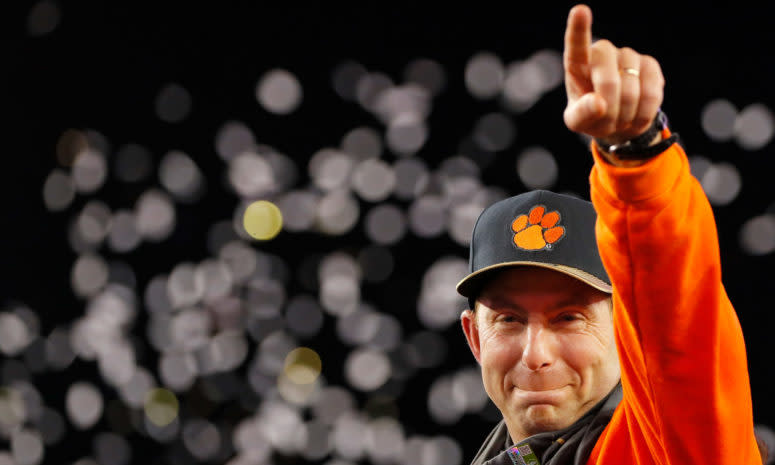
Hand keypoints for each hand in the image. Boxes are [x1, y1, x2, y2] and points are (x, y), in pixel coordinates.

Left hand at [563, 4, 664, 144]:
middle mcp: (603, 52)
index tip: (580, 10)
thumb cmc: (591, 116)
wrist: (618, 121)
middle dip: (609, 110)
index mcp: (578, 64)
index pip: (576, 44)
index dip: (579, 28)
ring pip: (632, 90)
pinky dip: (643, 113)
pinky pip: (651, 93)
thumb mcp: (577, 122)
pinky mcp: (650, 65)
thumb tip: (600, 103)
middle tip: (606, 123)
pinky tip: (636, 115)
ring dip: (625, 115)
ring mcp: (627, 56)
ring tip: (620, 119)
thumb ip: (582, 114)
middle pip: (608, 83)